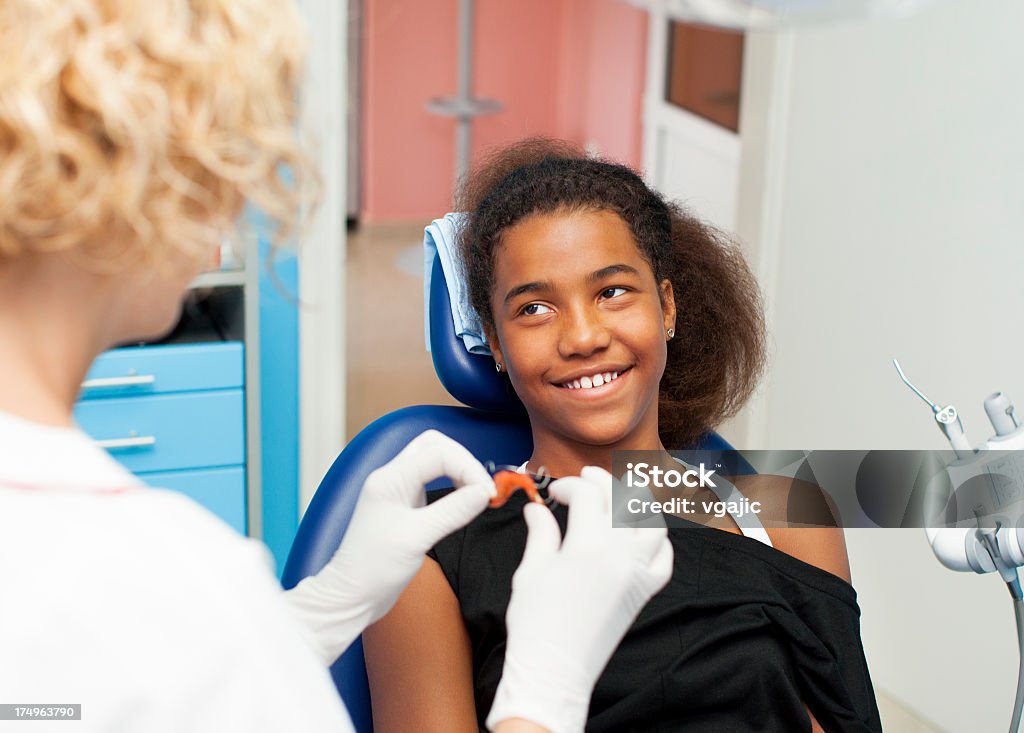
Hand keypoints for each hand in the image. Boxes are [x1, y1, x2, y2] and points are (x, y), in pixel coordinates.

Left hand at [285, 430, 493, 663]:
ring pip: (433, 460)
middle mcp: (392, 478)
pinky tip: (462, 502)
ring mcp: (397, 491)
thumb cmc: (374, 569)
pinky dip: (452, 484)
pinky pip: (432, 481)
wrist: (352, 595)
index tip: (487, 493)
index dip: (468, 467)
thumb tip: (484, 492)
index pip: (438, 453)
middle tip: (482, 487)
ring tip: (476, 494)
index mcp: (389, 479)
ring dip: (458, 470)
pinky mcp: (404, 505)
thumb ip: (453, 511)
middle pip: (434, 446)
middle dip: (463, 460)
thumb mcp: (417, 538)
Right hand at [486, 466, 672, 732]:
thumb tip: (536, 509)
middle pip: (622, 500)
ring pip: (653, 523)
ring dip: (637, 504)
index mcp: (587, 545)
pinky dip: (658, 541)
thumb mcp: (531, 570)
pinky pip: (664, 559)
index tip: (554, 491)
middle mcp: (620, 555)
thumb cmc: (535, 623)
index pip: (588, 495)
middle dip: (603, 482)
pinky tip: (641, 534)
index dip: (570, 485)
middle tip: (585, 479)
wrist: (554, 670)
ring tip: (617, 498)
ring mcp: (637, 574)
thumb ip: (540, 533)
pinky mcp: (644, 594)